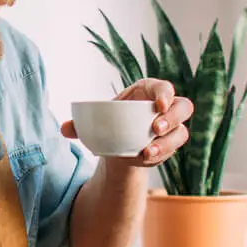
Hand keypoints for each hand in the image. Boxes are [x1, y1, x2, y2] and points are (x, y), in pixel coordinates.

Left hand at [61, 78, 192, 168]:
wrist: (117, 143)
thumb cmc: (110, 123)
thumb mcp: (97, 121)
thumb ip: (80, 124)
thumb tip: (63, 128)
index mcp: (149, 91)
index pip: (164, 87)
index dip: (165, 94)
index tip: (158, 105)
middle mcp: (166, 107)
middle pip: (183, 107)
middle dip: (172, 118)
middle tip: (156, 129)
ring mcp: (172, 127)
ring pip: (182, 132)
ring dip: (168, 143)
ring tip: (148, 152)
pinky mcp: (172, 144)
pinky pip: (174, 150)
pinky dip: (161, 155)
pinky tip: (145, 159)